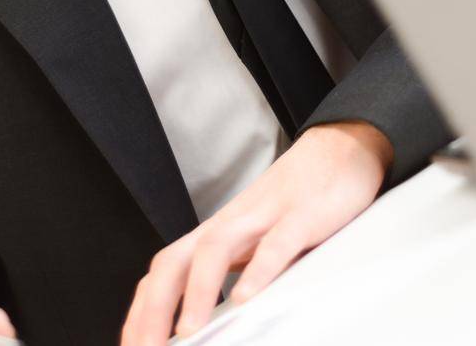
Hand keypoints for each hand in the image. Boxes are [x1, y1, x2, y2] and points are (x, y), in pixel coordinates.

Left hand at [120, 120, 391, 345]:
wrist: (342, 148)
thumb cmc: (299, 200)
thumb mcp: (262, 243)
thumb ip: (240, 274)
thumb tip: (222, 320)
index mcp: (219, 234)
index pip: (165, 272)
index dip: (142, 310)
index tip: (133, 343)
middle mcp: (231, 224)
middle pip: (175, 261)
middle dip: (154, 309)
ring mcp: (263, 216)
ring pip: (215, 249)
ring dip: (197, 293)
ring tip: (187, 333)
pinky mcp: (301, 215)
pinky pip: (275, 244)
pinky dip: (258, 271)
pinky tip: (247, 298)